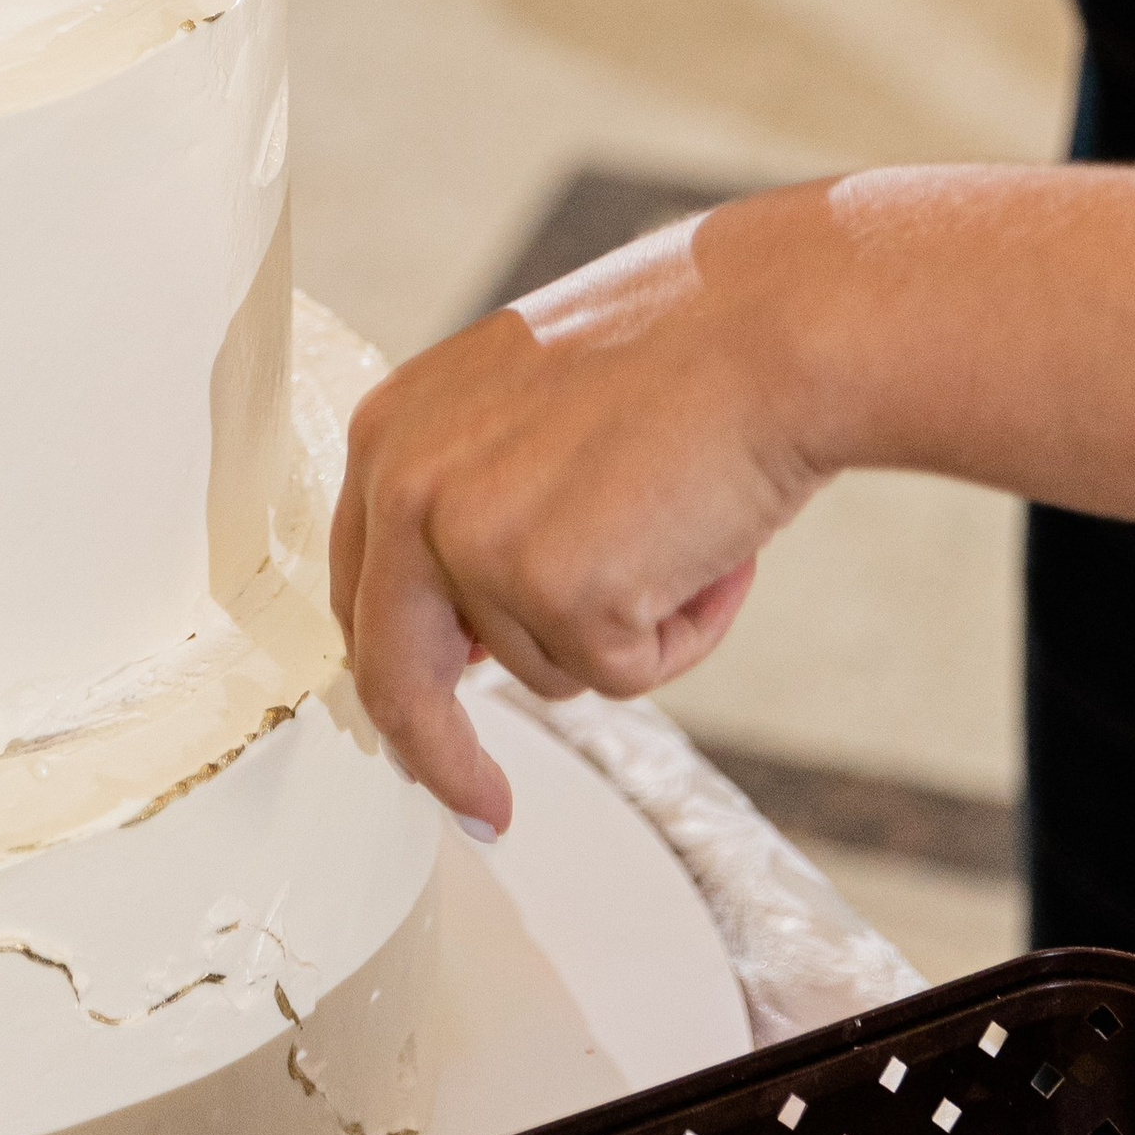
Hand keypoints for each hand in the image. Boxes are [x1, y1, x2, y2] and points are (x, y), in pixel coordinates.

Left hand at [330, 201, 829, 830]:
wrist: (771, 327)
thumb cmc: (679, 354)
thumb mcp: (525, 412)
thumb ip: (476, 502)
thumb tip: (465, 634)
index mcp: (391, 431)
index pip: (363, 590)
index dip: (400, 675)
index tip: (423, 737)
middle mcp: (407, 483)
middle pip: (396, 673)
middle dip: (441, 755)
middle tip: (485, 808)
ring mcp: (474, 539)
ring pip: (541, 672)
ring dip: (626, 629)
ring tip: (680, 522)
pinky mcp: (555, 590)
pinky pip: (621, 676)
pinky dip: (682, 634)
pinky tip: (708, 546)